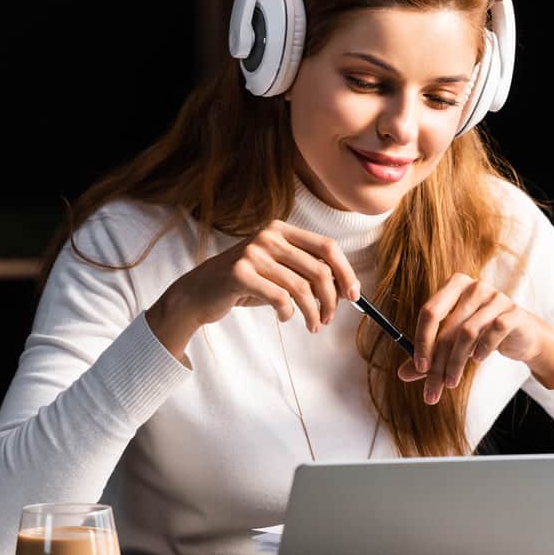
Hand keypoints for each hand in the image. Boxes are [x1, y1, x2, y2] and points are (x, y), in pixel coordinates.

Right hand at [147, 220, 360, 360]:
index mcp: (281, 229)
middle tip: (328, 318)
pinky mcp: (240, 274)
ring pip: (301, 288)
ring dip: (312, 312)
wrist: (199, 293)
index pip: (327, 247)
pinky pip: (280, 299)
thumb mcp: (276, 270)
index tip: (354, 296)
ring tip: (313, 325)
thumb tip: (344, 289)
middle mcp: (268, 236)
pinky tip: (284, 318)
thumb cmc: (244, 284)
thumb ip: (305, 271)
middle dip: (330, 299)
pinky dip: (288, 313)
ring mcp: (253, 253)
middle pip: (318, 269)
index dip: (346, 272)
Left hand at [398, 273, 553, 403]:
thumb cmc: (482, 335)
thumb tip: (402, 374)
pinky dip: (482, 349)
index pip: (430, 312)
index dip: (422, 341)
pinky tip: (477, 360)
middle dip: (438, 362)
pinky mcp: (513, 312)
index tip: (419, 367)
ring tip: (452, 382)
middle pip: (448, 327)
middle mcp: (474, 287)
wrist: (522, 335)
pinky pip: (493, 331)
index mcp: (454, 286)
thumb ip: (430, 356)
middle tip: (433, 388)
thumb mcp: (453, 344)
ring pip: (467, 333)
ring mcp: (495, 297)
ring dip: (457, 362)